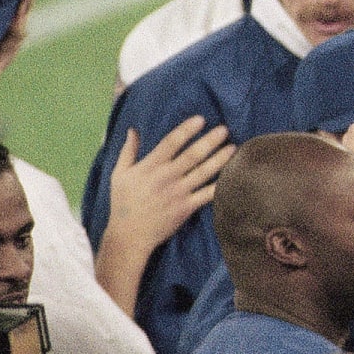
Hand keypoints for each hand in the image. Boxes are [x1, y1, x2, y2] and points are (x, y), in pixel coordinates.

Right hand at [96, 117, 234, 316]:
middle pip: (192, 155)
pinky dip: (221, 185)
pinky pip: (208, 194)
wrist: (129, 235)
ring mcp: (179, 193)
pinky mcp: (187, 207)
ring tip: (233, 147)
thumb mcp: (119, 174)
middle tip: (225, 129)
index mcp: (150, 167)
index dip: (186, 130)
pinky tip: (234, 175)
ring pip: (204, 172)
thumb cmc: (123, 203)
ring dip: (220, 159)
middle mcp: (167, 177)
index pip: (171, 143)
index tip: (201, 119)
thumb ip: (128, 151)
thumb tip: (133, 130)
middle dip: (210, 141)